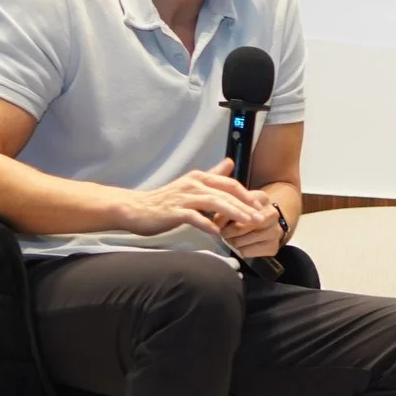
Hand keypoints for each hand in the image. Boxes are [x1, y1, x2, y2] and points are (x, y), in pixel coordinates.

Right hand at [114, 160, 277, 241]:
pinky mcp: (174, 211)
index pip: (229, 183)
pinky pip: (194, 217)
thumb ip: (212, 174)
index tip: (259, 207)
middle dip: (245, 206)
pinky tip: (218, 232)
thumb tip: (230, 162)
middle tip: (260, 218)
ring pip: (214, 203)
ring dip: (233, 213)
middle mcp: (193, 184)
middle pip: (226, 193)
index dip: (246, 195)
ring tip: (246, 223)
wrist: (135, 208)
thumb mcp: (191, 184)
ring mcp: (184, 197)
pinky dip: (207, 224)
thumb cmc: (165, 200)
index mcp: (199, 178)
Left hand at [223, 198, 287, 259]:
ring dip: (232, 241)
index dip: (224, 217)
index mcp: (262, 199)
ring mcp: (275, 231)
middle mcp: (272, 214)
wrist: (270, 222)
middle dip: (226, 232)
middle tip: (224, 232)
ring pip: (240, 242)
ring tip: (234, 237)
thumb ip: (225, 209)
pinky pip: (246, 252)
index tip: (217, 222)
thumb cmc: (248, 211)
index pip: (238, 209)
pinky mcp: (273, 247)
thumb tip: (216, 224)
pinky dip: (240, 250)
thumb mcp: (237, 203)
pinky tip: (243, 244)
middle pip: (239, 228)